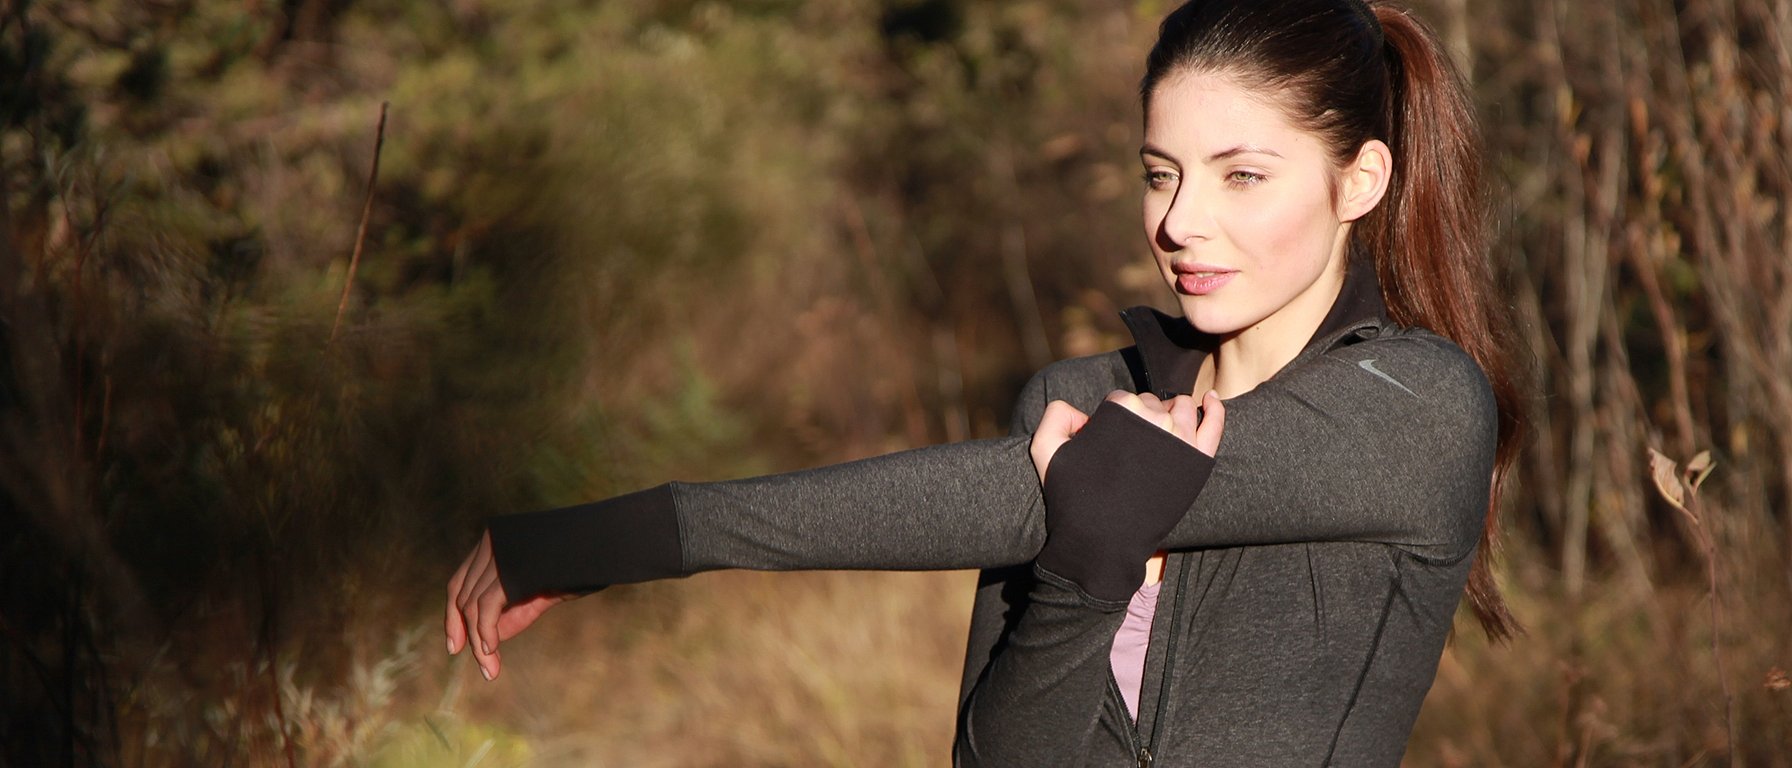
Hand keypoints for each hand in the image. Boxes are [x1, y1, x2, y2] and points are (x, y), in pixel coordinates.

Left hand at [446, 530, 569, 680]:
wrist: (604, 546)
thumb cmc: (580, 564)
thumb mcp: (541, 591)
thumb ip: (515, 610)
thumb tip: (488, 640)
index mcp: (496, 541)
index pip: (460, 582)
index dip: (453, 615)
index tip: (456, 645)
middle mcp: (491, 543)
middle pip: (461, 594)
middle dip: (463, 632)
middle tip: (478, 664)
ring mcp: (499, 554)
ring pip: (472, 605)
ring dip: (478, 641)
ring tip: (489, 668)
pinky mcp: (510, 570)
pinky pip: (487, 608)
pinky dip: (486, 632)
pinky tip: (492, 650)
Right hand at [1029, 390, 1223, 482]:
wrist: (1101, 542)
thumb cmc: (1072, 500)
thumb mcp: (1045, 451)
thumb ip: (1055, 415)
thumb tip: (1082, 412)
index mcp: (1122, 410)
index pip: (1124, 399)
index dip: (1114, 418)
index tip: (1110, 441)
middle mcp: (1155, 419)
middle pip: (1153, 404)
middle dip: (1142, 417)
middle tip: (1130, 447)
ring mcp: (1181, 439)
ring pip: (1182, 408)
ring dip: (1171, 413)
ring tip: (1158, 434)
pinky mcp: (1197, 462)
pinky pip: (1214, 424)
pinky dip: (1214, 408)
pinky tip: (1211, 400)